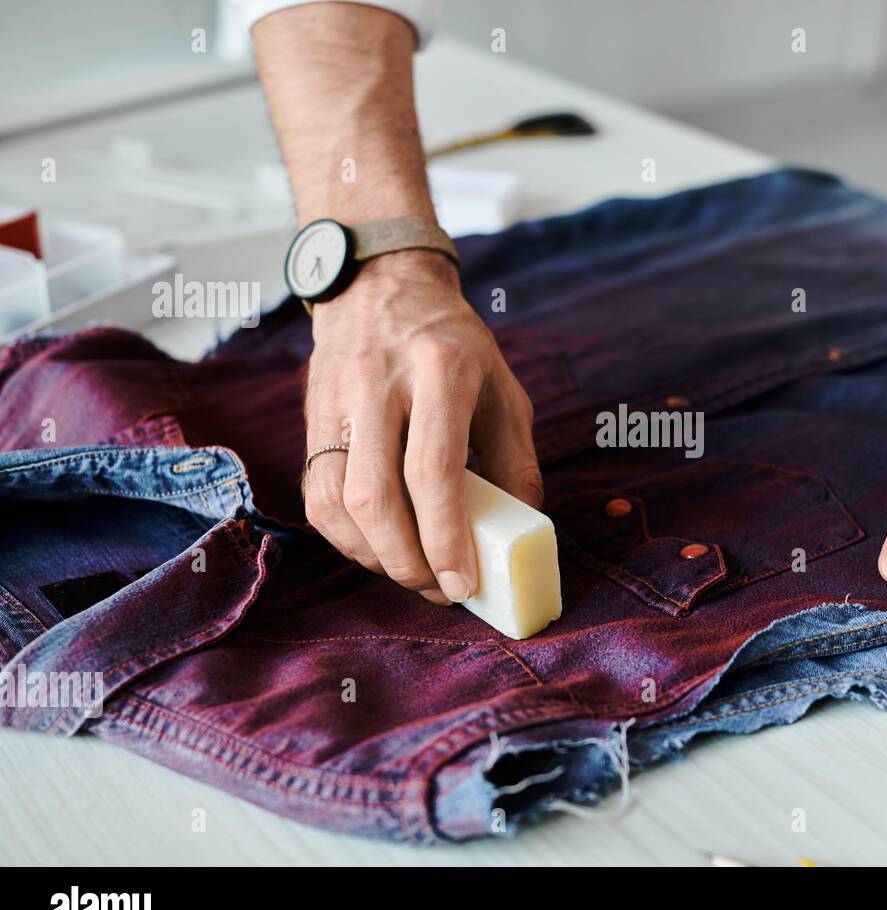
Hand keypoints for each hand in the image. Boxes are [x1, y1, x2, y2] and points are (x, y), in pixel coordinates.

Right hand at [301, 251, 541, 603]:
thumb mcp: (503, 388)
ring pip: (336, 502)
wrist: (380, 287)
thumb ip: (515, 459)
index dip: (446, 538)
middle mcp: (378, 384)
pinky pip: (316, 495)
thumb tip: (520, 531)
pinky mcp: (310, 420)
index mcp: (440, 370)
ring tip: (413, 572)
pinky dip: (346, 537)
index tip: (464, 584)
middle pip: (375, 497)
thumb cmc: (453, 345)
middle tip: (440, 589)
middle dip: (407, 561)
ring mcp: (336, 402)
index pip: (433, 470)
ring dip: (374, 556)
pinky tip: (379, 547)